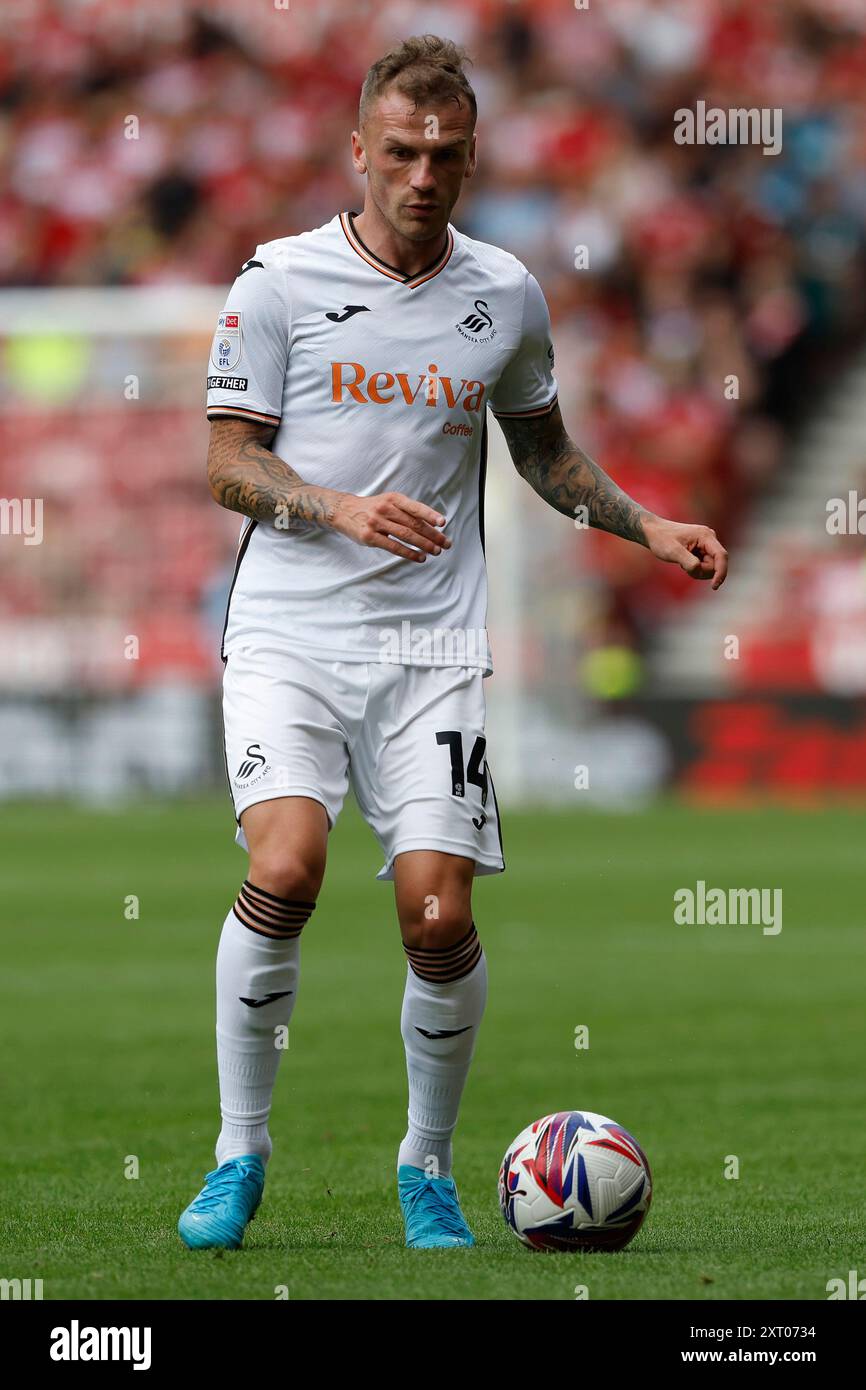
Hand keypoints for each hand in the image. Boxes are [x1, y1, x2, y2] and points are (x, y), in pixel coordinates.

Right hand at [330, 491, 451, 561]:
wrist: (344, 511)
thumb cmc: (372, 508)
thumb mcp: (388, 501)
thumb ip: (406, 510)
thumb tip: (431, 524)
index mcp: (393, 498)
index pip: (415, 507)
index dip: (430, 515)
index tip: (442, 523)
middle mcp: (385, 509)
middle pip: (414, 524)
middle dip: (432, 535)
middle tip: (445, 543)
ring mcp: (377, 523)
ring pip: (406, 535)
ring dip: (424, 545)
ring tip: (436, 551)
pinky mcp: (370, 537)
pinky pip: (394, 547)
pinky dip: (409, 553)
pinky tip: (420, 557)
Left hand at [642, 518, 727, 588]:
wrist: (653, 532)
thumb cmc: (661, 539)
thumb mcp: (673, 552)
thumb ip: (689, 562)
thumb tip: (700, 569)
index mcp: (706, 536)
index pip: (721, 556)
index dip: (721, 572)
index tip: (714, 586)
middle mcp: (710, 539)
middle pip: (715, 565)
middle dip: (701, 571)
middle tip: (682, 565)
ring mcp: (707, 545)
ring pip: (710, 567)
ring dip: (697, 570)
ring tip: (682, 562)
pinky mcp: (702, 550)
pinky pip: (704, 566)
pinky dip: (694, 569)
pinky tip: (683, 561)